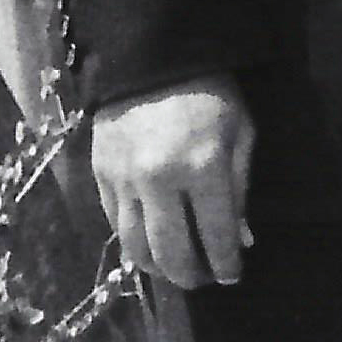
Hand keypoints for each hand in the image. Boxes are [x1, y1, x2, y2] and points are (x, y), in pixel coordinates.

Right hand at [91, 80, 255, 290]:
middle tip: (202, 280)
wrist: (153, 60)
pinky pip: (114, 221)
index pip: (215, 234)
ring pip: (134, 243)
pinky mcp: (99, 173)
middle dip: (189, 274)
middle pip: (170, 249)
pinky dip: (131, 241)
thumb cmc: (212, 95)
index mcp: (202, 168)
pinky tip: (147, 246)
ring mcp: (123, 179)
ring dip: (156, 266)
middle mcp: (158, 180)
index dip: (225, 262)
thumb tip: (241, 238)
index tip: (233, 275)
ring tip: (174, 271)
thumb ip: (240, 189)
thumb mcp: (242, 136)